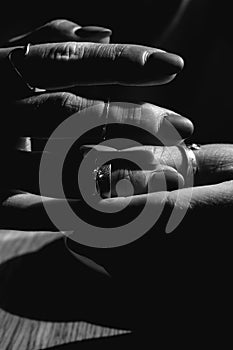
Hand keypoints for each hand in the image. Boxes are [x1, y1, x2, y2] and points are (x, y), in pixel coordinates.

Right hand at [0, 19, 190, 226]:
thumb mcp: (5, 64)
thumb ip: (44, 44)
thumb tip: (99, 30)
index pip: (68, 60)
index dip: (123, 62)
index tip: (174, 67)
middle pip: (74, 114)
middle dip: (135, 121)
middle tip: (184, 127)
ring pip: (63, 166)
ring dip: (122, 171)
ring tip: (171, 175)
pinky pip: (36, 214)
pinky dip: (83, 213)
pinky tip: (126, 212)